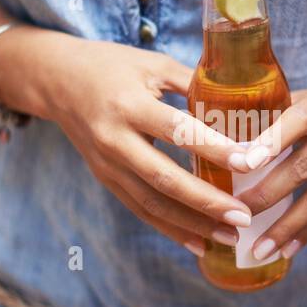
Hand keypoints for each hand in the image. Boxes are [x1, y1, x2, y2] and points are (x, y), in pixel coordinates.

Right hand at [14, 35, 253, 254]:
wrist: (56, 81)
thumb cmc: (112, 66)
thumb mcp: (153, 64)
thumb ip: (194, 83)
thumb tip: (242, 101)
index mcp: (129, 105)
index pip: (178, 131)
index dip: (214, 148)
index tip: (249, 162)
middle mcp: (115, 140)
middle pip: (164, 179)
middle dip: (206, 202)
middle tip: (243, 217)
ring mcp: (107, 165)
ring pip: (152, 204)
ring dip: (192, 225)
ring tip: (230, 237)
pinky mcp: (106, 179)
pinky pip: (140, 210)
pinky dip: (171, 229)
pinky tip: (200, 243)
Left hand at [233, 86, 306, 260]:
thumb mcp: (300, 101)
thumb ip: (266, 117)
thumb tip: (214, 142)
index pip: (300, 119)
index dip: (272, 142)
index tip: (242, 166)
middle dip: (269, 194)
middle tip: (238, 215)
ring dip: (289, 226)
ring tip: (261, 248)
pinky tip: (288, 248)